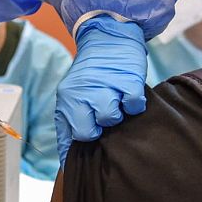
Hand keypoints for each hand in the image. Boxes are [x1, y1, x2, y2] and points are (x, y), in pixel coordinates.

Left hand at [54, 16, 147, 162]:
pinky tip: (129, 96)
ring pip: (111, 119)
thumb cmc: (91, 76)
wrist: (107, 38)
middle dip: (98, 130)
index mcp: (66, 99)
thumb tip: (67, 162)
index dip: (81, 146)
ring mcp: (105, 86)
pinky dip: (134, 104)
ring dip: (117, 115)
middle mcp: (81, 92)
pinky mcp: (127, 80)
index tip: (88, 150)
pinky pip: (133, 106)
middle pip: (88, 133)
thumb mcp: (72, 96)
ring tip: (116, 103)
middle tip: (103, 119)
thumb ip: (69, 125)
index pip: (71, 137)